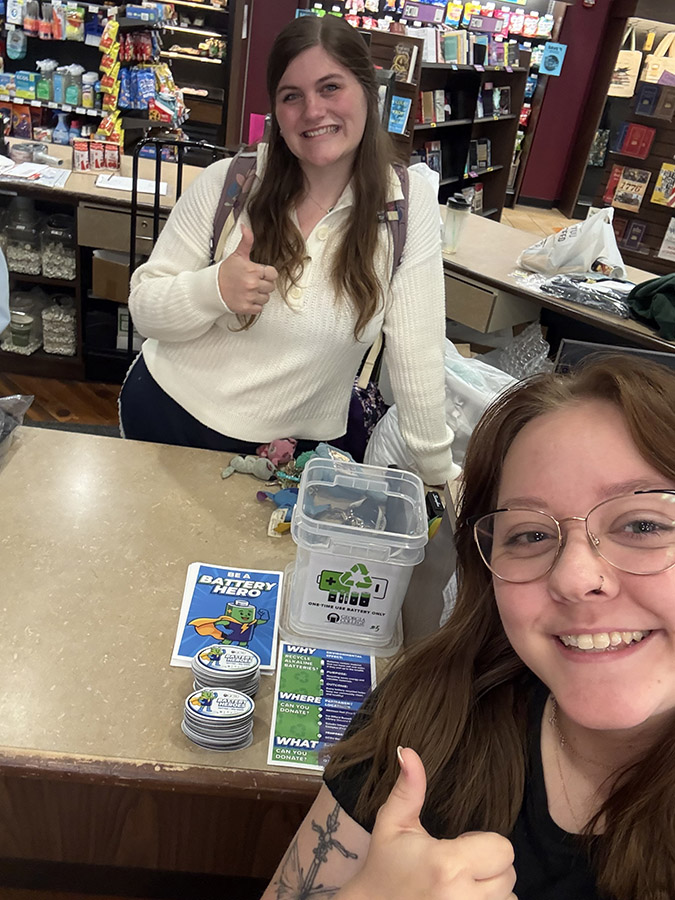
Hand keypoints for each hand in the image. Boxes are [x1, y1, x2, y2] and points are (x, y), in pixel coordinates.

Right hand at [217, 224, 277, 315]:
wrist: (212, 288)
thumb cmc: (225, 272)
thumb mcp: (237, 255)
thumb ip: (246, 241)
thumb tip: (246, 227)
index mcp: (253, 270)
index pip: (273, 274)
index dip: (268, 274)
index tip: (260, 274)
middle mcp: (252, 284)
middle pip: (271, 287)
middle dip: (264, 284)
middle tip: (253, 282)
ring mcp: (249, 297)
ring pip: (266, 298)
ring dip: (260, 295)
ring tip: (250, 290)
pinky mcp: (246, 308)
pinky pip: (259, 308)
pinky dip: (254, 305)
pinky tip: (247, 298)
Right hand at [342, 748, 515, 899]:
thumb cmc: (385, 864)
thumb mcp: (392, 822)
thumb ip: (408, 787)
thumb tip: (407, 750)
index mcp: (447, 865)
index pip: (502, 849)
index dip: (485, 842)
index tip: (460, 844)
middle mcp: (462, 898)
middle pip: (509, 874)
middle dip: (490, 865)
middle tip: (459, 864)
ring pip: (508, 897)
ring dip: (491, 889)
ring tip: (460, 883)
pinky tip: (463, 897)